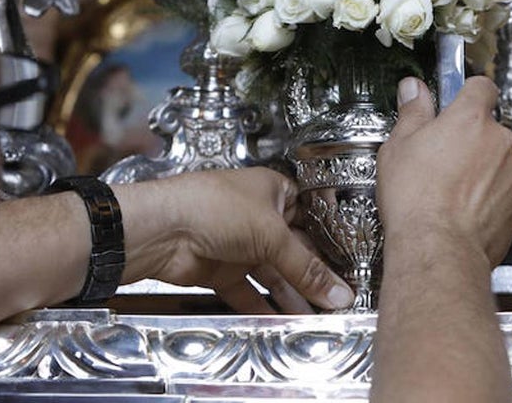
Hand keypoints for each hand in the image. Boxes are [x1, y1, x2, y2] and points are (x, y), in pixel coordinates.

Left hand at [112, 168, 353, 312]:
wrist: (161, 230)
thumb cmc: (210, 206)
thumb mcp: (271, 234)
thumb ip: (305, 268)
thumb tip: (336, 290)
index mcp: (272, 190)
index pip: (309, 217)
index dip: (328, 241)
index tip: (349, 266)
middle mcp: (256, 215)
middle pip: (293, 249)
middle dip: (313, 275)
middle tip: (336, 299)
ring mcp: (237, 244)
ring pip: (272, 274)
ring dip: (291, 296)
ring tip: (315, 318)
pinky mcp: (221, 270)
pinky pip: (248, 291)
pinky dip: (263, 306)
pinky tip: (281, 320)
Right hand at [377, 76, 511, 267]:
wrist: (437, 248)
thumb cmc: (415, 199)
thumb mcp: (399, 146)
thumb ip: (413, 112)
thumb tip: (414, 90)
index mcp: (470, 118)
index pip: (481, 85)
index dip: (467, 92)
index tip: (455, 100)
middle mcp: (500, 140)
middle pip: (489, 126)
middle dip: (470, 136)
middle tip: (442, 155)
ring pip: (499, 158)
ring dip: (482, 166)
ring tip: (451, 188)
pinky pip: (506, 188)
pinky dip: (491, 194)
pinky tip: (465, 207)